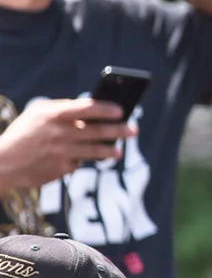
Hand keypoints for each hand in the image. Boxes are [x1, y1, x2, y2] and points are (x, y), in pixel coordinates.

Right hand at [0, 96, 131, 188]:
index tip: (121, 110)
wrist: (1, 163)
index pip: (88, 108)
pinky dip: (82, 161)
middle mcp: (59, 133)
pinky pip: (78, 163)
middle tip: (133, 130)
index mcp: (53, 115)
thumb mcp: (36, 114)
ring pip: (95, 151)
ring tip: (118, 151)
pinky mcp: (60, 169)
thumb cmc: (22, 134)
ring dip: (111, 150)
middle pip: (98, 131)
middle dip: (120, 131)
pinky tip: (85, 161)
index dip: (107, 109)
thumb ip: (62, 110)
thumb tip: (91, 110)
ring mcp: (61, 153)